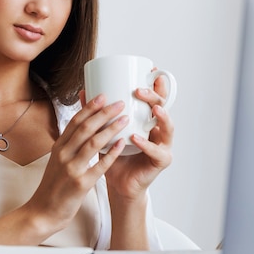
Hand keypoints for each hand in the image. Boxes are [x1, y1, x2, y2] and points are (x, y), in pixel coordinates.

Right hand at [24, 93, 128, 232]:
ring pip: (93, 143)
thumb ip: (68, 145)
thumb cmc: (53, 187)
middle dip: (104, 113)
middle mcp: (63, 154)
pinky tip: (122, 144)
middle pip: (85, 128)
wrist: (43, 212)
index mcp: (58, 147)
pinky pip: (99, 165)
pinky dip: (112, 153)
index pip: (75, 121)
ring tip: (124, 119)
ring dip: (110, 128)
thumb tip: (81, 127)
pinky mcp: (81, 184)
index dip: (90, 107)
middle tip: (119, 103)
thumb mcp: (57, 161)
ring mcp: (71, 169)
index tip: (103, 96)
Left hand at [102, 71, 174, 200]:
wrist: (118, 183)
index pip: (156, 98)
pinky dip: (146, 144)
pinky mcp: (161, 161)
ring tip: (153, 107)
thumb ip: (98, 113)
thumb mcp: (105, 131)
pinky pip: (156, 151)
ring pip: (168, 127)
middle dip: (154, 96)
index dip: (157, 84)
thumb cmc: (113, 156)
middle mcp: (158, 130)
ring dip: (162, 116)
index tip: (151, 70)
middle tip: (140, 90)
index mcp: (148, 120)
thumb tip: (84, 92)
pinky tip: (135, 138)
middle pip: (163, 107)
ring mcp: (163, 145)